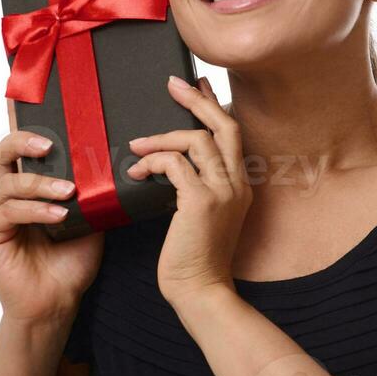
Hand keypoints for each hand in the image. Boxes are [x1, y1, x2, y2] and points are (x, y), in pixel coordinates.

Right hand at [0, 124, 104, 323]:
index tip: (47, 115)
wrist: (57, 303)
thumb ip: (91, 193)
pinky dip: (35, 210)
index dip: (27, 130)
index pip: (23, 152)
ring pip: (8, 183)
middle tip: (49, 144)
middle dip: (21, 141)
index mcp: (30, 191)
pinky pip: (8, 212)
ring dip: (39, 183)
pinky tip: (57, 216)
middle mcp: (10, 198)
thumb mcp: (91, 221)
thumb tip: (111, 165)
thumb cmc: (70, 263)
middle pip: (1, 156)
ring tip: (68, 192)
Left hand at [128, 75, 250, 306]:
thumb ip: (195, 189)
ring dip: (161, 138)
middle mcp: (237, 185)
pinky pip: (175, 164)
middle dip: (197, 100)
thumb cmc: (195, 260)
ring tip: (136, 146)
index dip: (214, 106)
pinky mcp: (200, 202)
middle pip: (223, 127)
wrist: (200, 291)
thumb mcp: (202, 217)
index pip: (231, 135)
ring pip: (195, 141)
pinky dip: (152, 161)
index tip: (197, 86)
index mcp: (240, 187)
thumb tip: (171, 165)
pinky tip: (136, 173)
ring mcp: (222, 192)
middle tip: (173, 84)